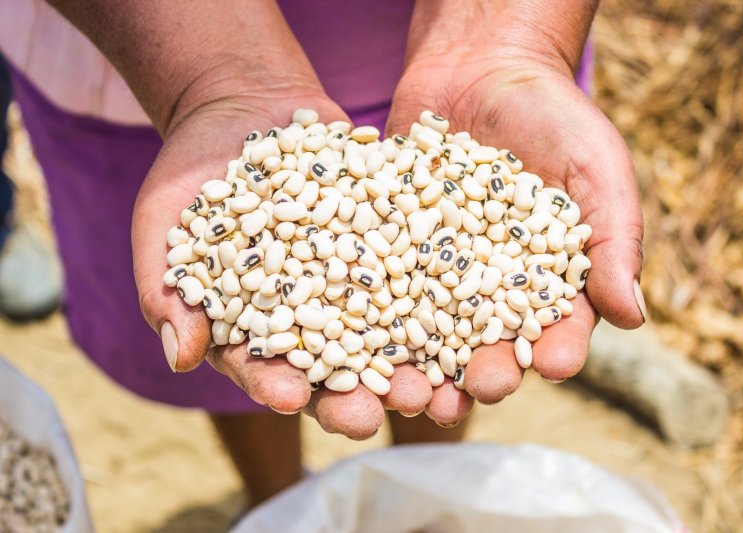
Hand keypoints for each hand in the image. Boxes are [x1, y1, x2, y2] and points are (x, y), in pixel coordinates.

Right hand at [133, 86, 456, 438]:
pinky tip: (462, 304)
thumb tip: (181, 360)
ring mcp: (355, 280)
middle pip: (335, 365)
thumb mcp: (164, 225)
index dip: (276, 386)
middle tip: (377, 415)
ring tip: (436, 385)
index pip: (263, 369)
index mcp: (255, 326)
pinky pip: (413, 265)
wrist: (243, 107)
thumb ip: (168, 293)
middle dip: (357, 393)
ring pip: (386, 331)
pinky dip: (436, 286)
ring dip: (411, 361)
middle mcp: (312, 314)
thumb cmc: (189, 174)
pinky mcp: (387, 241)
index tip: (291, 399)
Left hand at [386, 21, 644, 421]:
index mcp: (547, 282)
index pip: (559, 328)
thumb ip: (615, 239)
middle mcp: (490, 289)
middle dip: (484, 373)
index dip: (560, 349)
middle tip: (477, 390)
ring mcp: (437, 272)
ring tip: (411, 391)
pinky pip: (379, 284)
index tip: (556, 364)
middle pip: (488, 346)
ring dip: (420, 368)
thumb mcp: (597, 168)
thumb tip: (633, 317)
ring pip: (428, 334)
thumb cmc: (555, 116)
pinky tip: (357, 335)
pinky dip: (368, 312)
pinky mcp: (391, 248)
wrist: (482, 66)